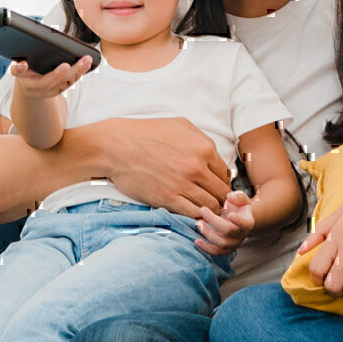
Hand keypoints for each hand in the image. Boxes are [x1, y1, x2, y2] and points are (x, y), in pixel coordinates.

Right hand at [9, 55, 92, 97]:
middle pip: (48, 81)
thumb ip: (20, 66)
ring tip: (86, 59)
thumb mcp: (21, 69)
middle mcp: (37, 87)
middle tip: (66, 65)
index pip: (18, 72)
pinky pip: (71, 82)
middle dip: (58, 73)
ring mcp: (50, 90)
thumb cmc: (27, 74)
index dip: (20, 68)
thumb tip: (24, 60)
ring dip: (76, 71)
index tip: (23, 64)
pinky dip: (80, 73)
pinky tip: (88, 64)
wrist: (32, 90)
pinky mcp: (60, 89)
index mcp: (23, 78)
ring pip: (64, 82)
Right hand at [100, 116, 230, 217]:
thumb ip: (202, 139)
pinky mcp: (167, 198)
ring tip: (202, 209)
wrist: (116, 146)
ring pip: (210, 205)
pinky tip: (191, 213)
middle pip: (221, 192)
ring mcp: (182, 185)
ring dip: (209, 209)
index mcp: (203, 149)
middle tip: (210, 200)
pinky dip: (196, 216)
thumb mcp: (179, 125)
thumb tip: (214, 154)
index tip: (214, 187)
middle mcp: (196, 168)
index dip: (221, 182)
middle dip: (219, 198)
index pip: (225, 174)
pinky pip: (192, 213)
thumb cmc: (145, 133)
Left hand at [195, 190, 253, 255]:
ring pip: (222, 244)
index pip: (246, 224)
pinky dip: (205, 248)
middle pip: (229, 231)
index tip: (229, 214)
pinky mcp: (224, 249)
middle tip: (203, 210)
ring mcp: (233, 244)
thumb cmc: (237, 206)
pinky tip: (196, 241)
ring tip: (198, 223)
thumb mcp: (240, 198)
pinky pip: (216, 252)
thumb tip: (230, 197)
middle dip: (214, 221)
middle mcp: (242, 235)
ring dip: (208, 234)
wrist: (235, 218)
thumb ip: (238, 196)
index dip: (239, 221)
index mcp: (248, 221)